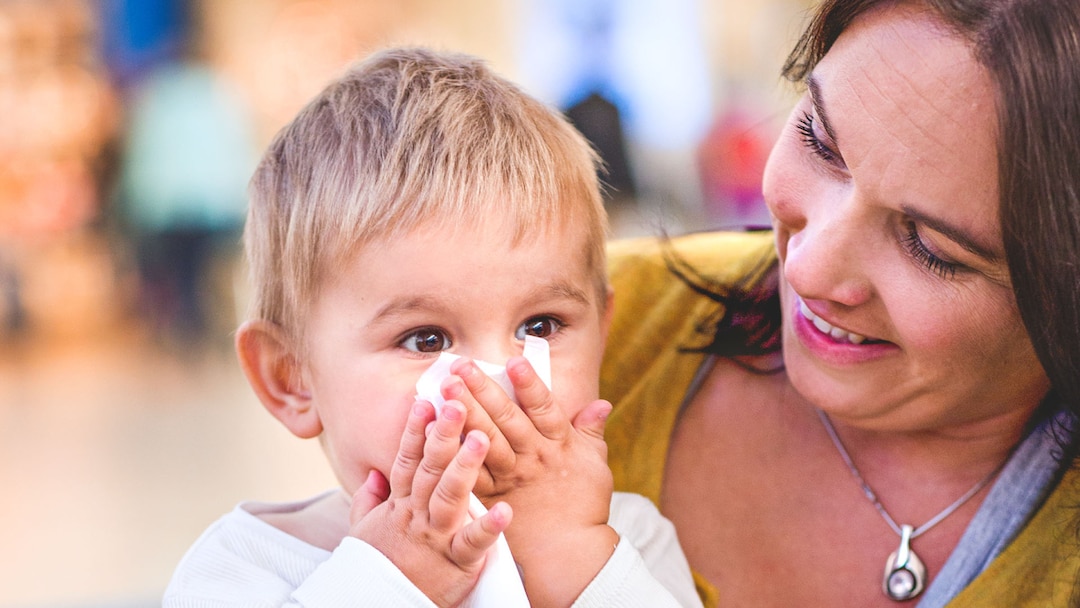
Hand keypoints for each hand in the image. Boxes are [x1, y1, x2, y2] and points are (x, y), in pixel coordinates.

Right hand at [349, 399, 512, 606]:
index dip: (415, 430)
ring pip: (449, 497)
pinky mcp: (457, 564)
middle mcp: (417, 515)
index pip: (408, 460)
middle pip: (429, 469)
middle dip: (443, 436)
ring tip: (480, 439)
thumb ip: (370, 499)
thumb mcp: (363, 530)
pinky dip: (488, 528)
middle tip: (456, 404)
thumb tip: (376, 473)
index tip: (424, 401)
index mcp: (400, 505)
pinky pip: (473, 544)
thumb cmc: (378, 568)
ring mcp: (436, 538)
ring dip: (464, 467)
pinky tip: (505, 510)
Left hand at [443, 357, 618, 606]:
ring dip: (463, 412)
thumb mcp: (596, 464)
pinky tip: (434, 433)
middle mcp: (532, 457)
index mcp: (558, 444)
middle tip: (460, 366)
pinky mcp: (490, 497)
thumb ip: (592, 431)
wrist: (568, 554)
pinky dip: (452, 452)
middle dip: (482, 389)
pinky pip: (469, 471)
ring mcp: (509, 477)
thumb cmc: (584, 506)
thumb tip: (601, 403)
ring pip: (483, 440)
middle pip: (506, 418)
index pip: (543, 407)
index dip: (529, 384)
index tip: (513, 360)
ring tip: (444, 389)